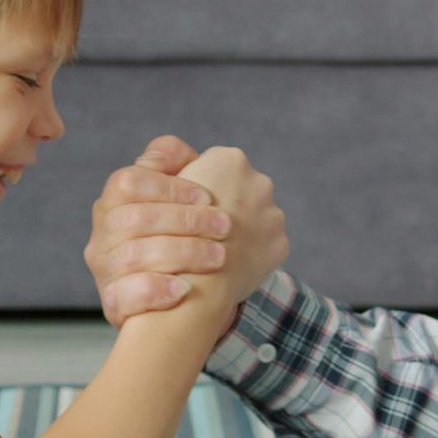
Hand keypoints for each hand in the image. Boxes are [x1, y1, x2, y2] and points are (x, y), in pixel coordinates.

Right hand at [86, 136, 232, 325]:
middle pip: (133, 219)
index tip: (208, 196)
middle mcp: (102, 235)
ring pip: (132, 256)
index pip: (129, 183)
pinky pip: (124, 296)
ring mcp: (105, 271)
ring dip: (182, 253)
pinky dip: (156, 290)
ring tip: (220, 257)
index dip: (170, 187)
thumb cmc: (182, 236)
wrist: (182, 299)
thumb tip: (170, 153)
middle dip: (185, 220)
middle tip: (226, 227)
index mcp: (113, 203)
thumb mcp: (177, 196)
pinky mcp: (113, 304)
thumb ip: (175, 166)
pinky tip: (185, 289)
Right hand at [171, 146, 288, 315]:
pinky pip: (265, 244)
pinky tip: (230, 262)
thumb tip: (170, 153)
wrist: (192, 283)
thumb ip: (169, 162)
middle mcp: (259, 181)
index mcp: (229, 159)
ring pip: (255, 217)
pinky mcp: (281, 244)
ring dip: (241, 228)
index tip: (192, 207)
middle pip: (240, 190)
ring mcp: (274, 214)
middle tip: (205, 229)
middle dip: (226, 205)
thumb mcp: (156, 185)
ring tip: (216, 248)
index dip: (200, 189)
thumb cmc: (166, 233)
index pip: (215, 167)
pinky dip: (251, 251)